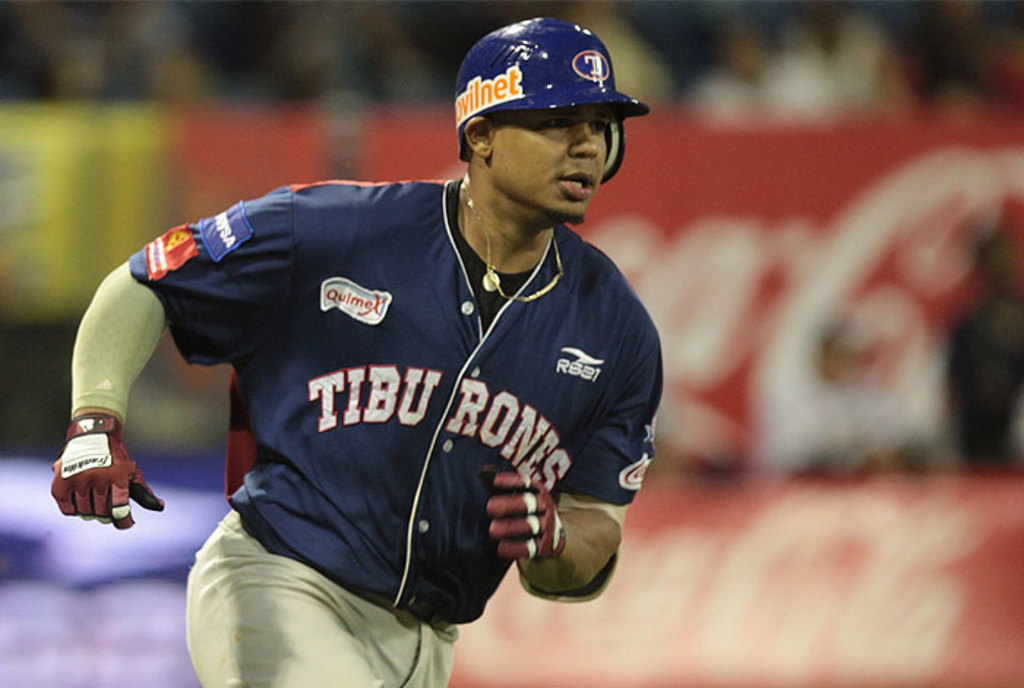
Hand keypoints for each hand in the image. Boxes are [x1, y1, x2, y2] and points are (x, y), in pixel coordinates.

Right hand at [51, 413, 164, 528]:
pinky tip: (79, 506)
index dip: (123, 521)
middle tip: (107, 513)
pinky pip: (67, 508)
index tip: (126, 524)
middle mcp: (97, 478)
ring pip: (85, 512)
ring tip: (94, 507)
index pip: (119, 508)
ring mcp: (78, 480)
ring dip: (91, 513)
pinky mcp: (61, 481)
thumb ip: (142, 489)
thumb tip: (159, 506)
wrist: (93, 434)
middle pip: (102, 512)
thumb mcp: (131, 470)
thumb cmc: (116, 457)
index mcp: (117, 476)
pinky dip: (73, 511)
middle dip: (107, 516)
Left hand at [481, 465, 565, 559]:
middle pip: (529, 503)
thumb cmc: (523, 509)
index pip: (526, 482)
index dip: (511, 481)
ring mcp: (546, 526)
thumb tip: (483, 471)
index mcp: (538, 490)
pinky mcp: (543, 546)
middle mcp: (544, 506)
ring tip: (492, 529)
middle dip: (509, 505)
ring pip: (531, 526)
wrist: (550, 535)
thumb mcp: (514, 494)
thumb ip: (497, 484)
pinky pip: (531, 547)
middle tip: (489, 507)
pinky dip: (515, 548)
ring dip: (511, 527)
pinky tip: (500, 547)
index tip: (494, 481)